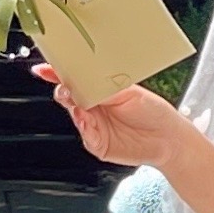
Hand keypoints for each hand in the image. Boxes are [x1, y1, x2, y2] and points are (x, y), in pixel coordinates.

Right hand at [35, 67, 176, 171]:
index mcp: (99, 89)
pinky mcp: (97, 144)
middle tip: (62, 84)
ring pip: (74, 113)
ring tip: (72, 98)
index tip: (44, 68)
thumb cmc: (153, 112)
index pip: (75, 78)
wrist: (169, 139)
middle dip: (62, 88)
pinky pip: (85, 134)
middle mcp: (94, 107)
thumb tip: (82, 79)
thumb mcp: (129, 92)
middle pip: (69, 96)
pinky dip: (82, 125)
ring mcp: (94, 125)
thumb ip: (103, 88)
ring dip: (71, 105)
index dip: (58, 73)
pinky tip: (84, 117)